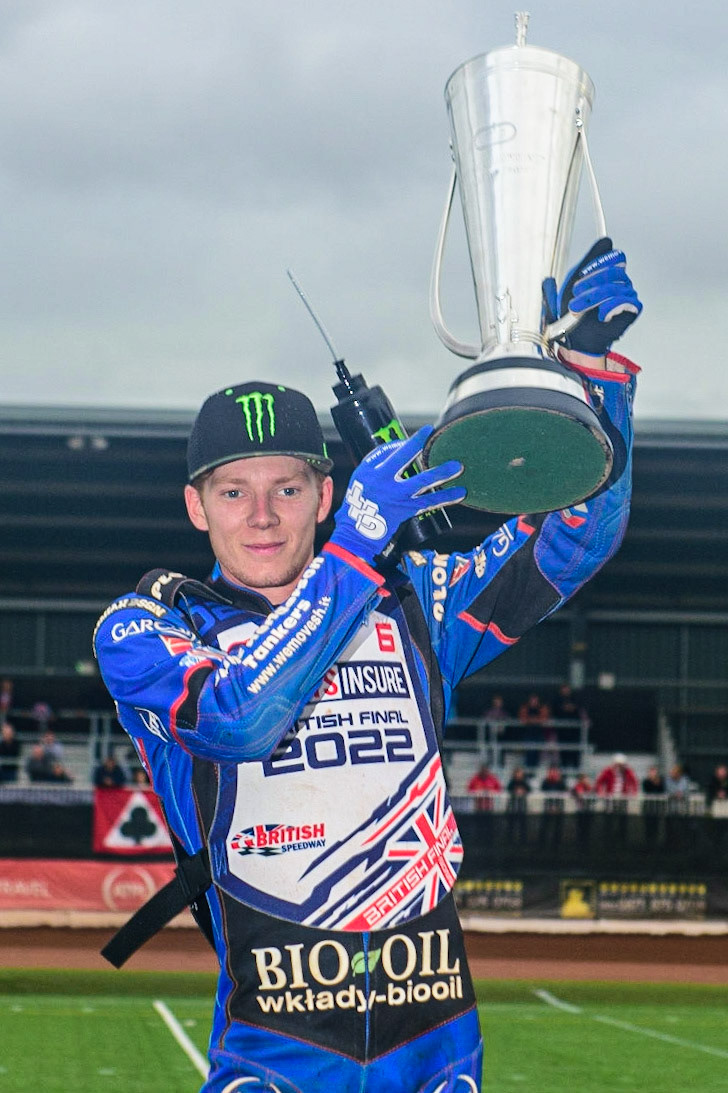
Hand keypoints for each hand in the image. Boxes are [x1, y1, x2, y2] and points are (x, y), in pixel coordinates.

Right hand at [330, 425, 465, 564]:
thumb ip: (378, 464)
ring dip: (441, 473)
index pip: (390, 451)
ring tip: (458, 467)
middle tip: (437, 436)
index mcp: (370, 471)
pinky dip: (446, 497)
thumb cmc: (358, 506)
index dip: (410, 442)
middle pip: (403, 459)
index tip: (426, 432)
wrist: (356, 534)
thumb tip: (400, 448)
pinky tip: (460, 493)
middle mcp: (382, 481)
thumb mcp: (361, 480)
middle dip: (419, 446)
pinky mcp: (405, 510)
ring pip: (422, 481)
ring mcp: (395, 496)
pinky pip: (429, 502)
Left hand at [543, 237, 641, 356]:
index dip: (599, 262)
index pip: (615, 256)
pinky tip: (599, 315)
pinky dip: (608, 307)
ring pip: (615, 287)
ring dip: (592, 298)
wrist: (575, 338)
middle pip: (615, 270)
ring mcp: (627, 296)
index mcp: (608, 273)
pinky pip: (625, 301)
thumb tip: (607, 240)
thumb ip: (590, 259)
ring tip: (578, 309)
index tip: (582, 273)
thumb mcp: (574, 280)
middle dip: (591, 282)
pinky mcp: (632, 310)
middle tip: (576, 294)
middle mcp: (621, 282)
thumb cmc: (574, 312)